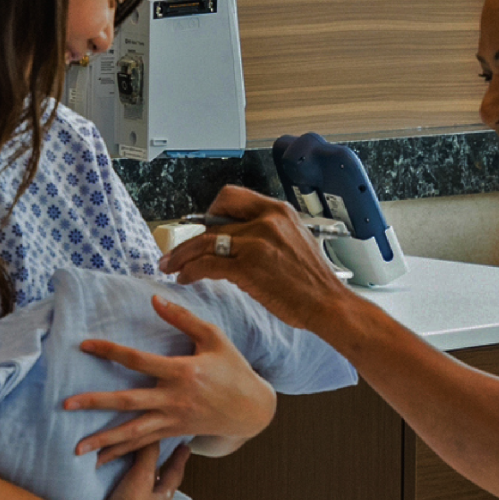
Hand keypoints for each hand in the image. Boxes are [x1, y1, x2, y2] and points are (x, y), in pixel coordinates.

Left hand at [62, 294, 278, 457]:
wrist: (251, 409)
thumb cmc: (233, 368)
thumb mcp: (214, 338)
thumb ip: (183, 318)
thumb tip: (154, 300)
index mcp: (183, 371)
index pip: (139, 360)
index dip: (110, 351)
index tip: (85, 345)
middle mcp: (175, 398)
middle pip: (129, 401)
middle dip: (96, 403)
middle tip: (66, 405)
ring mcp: (174, 419)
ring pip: (134, 432)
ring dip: (104, 441)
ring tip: (77, 448)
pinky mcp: (174, 432)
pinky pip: (144, 445)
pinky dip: (122, 454)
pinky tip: (100, 461)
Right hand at [80, 438, 188, 499]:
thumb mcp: (141, 478)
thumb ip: (147, 455)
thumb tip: (155, 434)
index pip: (175, 475)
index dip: (179, 459)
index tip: (187, 447)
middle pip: (161, 488)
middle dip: (163, 474)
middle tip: (165, 460)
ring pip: (144, 498)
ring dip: (143, 486)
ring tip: (140, 474)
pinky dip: (126, 495)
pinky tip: (119, 494)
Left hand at [165, 186, 353, 329]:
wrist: (328, 303)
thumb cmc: (314, 280)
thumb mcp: (296, 239)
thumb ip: (269, 231)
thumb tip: (239, 236)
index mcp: (278, 211)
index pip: (232, 197)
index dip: (212, 211)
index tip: (204, 227)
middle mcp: (266, 221)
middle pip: (212, 221)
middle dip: (189, 238)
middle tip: (178, 251)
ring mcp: (256, 242)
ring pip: (204, 242)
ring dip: (181, 255)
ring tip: (171, 265)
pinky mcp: (247, 267)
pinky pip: (207, 264)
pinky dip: (190, 271)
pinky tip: (186, 278)